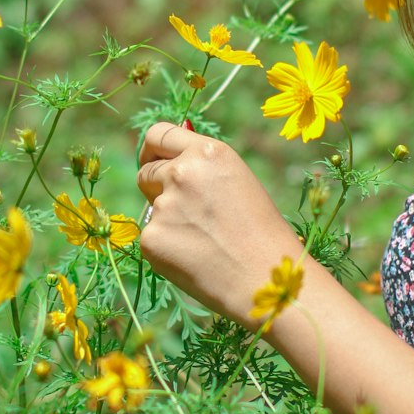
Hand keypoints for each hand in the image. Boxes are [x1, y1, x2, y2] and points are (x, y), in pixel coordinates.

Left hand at [136, 121, 301, 323]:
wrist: (266, 278)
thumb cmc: (262, 232)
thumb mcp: (238, 182)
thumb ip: (201, 168)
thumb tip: (164, 157)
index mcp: (208, 152)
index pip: (158, 134)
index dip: (152, 150)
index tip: (151, 161)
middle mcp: (182, 172)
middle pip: (147, 172)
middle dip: (156, 187)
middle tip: (186, 213)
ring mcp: (164, 205)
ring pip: (151, 208)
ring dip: (167, 220)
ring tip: (205, 242)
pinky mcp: (152, 237)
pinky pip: (151, 237)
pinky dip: (167, 248)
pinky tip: (197, 259)